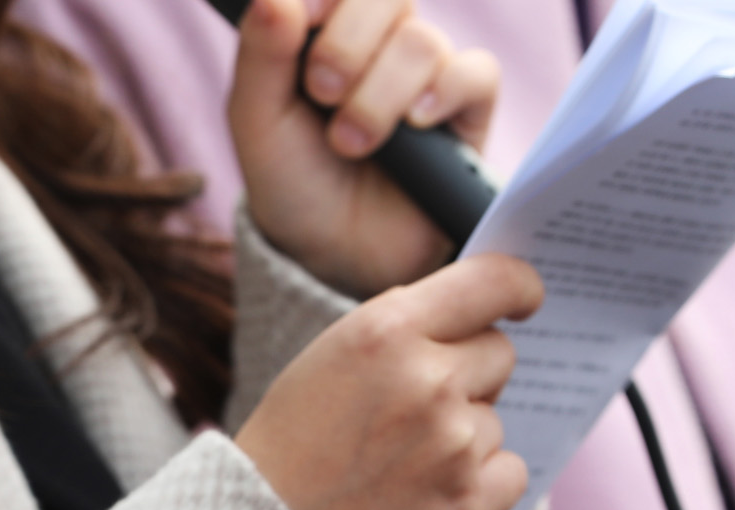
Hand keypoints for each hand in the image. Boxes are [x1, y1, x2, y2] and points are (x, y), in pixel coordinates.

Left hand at [230, 0, 499, 297]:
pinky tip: (416, 125)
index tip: (303, 29)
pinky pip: (476, 73)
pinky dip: (444, 92)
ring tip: (352, 143)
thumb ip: (261, 54)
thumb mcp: (258, 122)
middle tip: (322, 95)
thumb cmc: (295, 183)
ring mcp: (428, 73)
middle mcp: (383, 42)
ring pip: (423, 42)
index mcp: (331, 29)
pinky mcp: (468, 110)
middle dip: (348, 46)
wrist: (337, 255)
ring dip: (380, 95)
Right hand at [237, 253, 540, 509]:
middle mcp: (428, 380)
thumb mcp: (330, 357)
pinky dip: (480, 485)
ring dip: (463, 438)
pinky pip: (510, 473)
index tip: (528, 301)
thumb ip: (402, 332)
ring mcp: (452, 445)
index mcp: (386, 330)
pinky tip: (428, 496)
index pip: (492, 283)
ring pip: (495, 421)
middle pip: (499, 355)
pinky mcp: (465, 505)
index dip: (519, 289)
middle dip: (471, 377)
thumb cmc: (288, 448)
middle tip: (416, 413)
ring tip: (399, 467)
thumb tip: (476, 321)